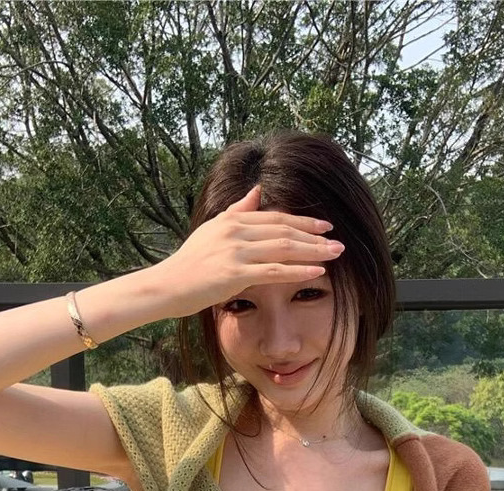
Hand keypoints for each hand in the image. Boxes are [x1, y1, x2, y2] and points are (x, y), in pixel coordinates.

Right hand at [150, 184, 343, 319]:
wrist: (166, 286)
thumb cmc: (189, 263)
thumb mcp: (212, 230)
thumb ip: (237, 210)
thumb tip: (258, 190)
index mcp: (232, 220)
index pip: (275, 218)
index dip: (303, 221)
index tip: (324, 226)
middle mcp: (236, 231)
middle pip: (284, 231)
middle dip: (314, 236)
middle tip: (338, 242)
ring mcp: (235, 252)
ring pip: (283, 248)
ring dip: (313, 251)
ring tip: (335, 255)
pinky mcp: (234, 274)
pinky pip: (274, 271)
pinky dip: (298, 271)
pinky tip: (317, 272)